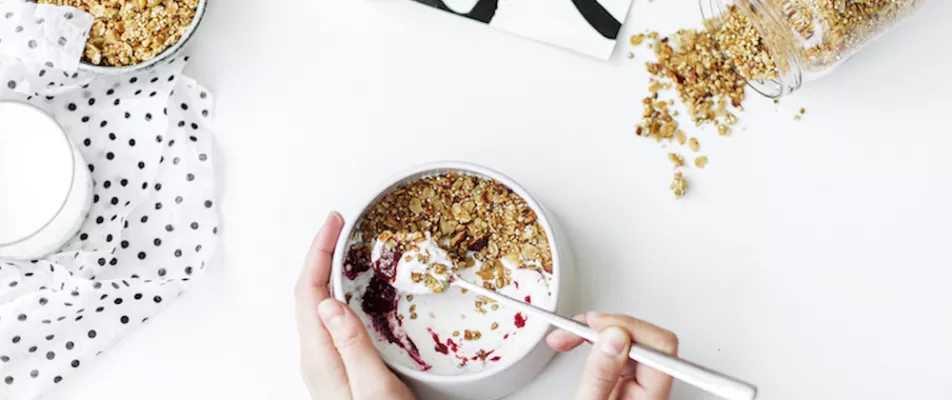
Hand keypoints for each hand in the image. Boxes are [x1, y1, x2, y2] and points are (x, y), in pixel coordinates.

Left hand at [295, 212, 414, 399]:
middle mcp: (317, 359)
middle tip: (339, 224)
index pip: (308, 293)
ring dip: (327, 271)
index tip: (333, 222)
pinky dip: (338, 292)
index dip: (317, 252)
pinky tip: (353, 289)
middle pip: (307, 294)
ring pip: (318, 305)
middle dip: (320, 253)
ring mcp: (326, 364)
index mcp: (320, 358)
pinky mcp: (339, 368)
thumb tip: (329, 302)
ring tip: (344, 246)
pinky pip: (331, 319)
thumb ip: (352, 346)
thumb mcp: (374, 390)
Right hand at [547, 312, 677, 399]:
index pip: (659, 347)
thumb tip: (613, 337)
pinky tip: (577, 344)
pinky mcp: (623, 386)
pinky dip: (594, 345)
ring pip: (628, 343)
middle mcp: (650, 394)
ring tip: (568, 336)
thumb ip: (600, 374)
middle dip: (608, 327)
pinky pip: (616, 354)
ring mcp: (638, 389)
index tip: (596, 326)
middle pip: (644, 340)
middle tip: (578, 329)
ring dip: (597, 333)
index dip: (627, 327)